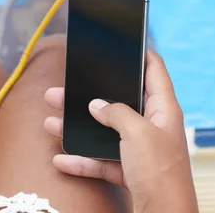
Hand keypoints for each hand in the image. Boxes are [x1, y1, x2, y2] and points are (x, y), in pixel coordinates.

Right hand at [43, 50, 197, 212]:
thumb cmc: (160, 171)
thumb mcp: (137, 133)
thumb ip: (116, 113)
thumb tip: (97, 105)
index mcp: (164, 108)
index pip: (155, 69)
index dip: (141, 53)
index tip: (124, 42)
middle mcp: (153, 124)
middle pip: (121, 101)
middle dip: (93, 93)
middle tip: (67, 85)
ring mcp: (141, 148)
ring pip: (106, 131)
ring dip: (79, 126)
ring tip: (51, 118)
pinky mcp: (131, 170)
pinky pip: (103, 159)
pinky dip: (83, 159)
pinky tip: (60, 157)